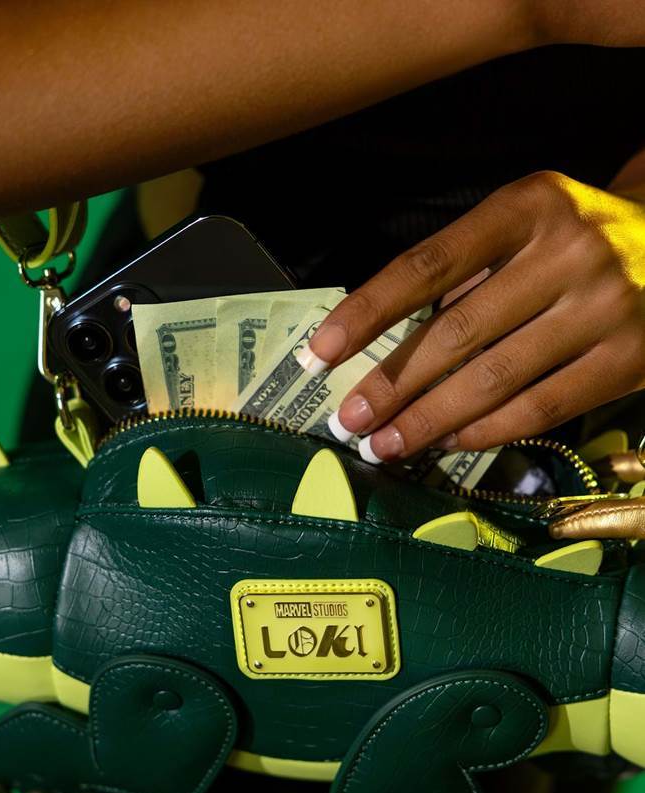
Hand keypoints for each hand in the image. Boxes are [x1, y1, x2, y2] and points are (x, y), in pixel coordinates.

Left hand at [302, 171, 644, 462]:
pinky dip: (488, 430)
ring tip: (386, 444)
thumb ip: (466, 274)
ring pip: (496, 378)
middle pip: (457, 331)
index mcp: (528, 206)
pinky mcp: (630, 360)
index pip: (428, 265)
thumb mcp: (525, 226)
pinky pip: (543, 407)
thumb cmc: (577, 239)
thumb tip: (385, 346)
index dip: (369, 312)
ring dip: (430, 419)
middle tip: (349, 421)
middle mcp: (569, 252)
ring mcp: (604, 308)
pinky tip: (449, 442)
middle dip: (393, 383)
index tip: (321, 353)